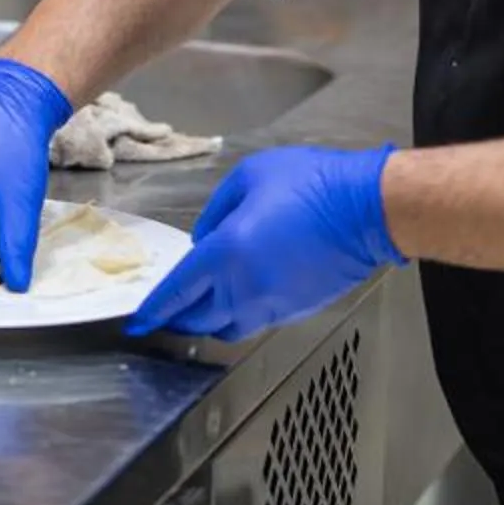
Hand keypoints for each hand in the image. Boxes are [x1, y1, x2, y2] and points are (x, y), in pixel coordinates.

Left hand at [126, 142, 403, 342]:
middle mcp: (243, 288)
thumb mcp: (249, 176)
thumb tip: (203, 238)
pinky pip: (253, 321)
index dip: (154, 309)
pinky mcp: (294, 310)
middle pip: (198, 319)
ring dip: (208, 320)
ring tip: (201, 306)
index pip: (179, 291)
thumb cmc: (311, 184)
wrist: (365, 210)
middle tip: (166, 312)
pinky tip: (240, 295)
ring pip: (226, 327)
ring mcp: (271, 304)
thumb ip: (216, 210)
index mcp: (226, 253)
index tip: (138, 320)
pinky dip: (238, 314)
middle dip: (177, 318)